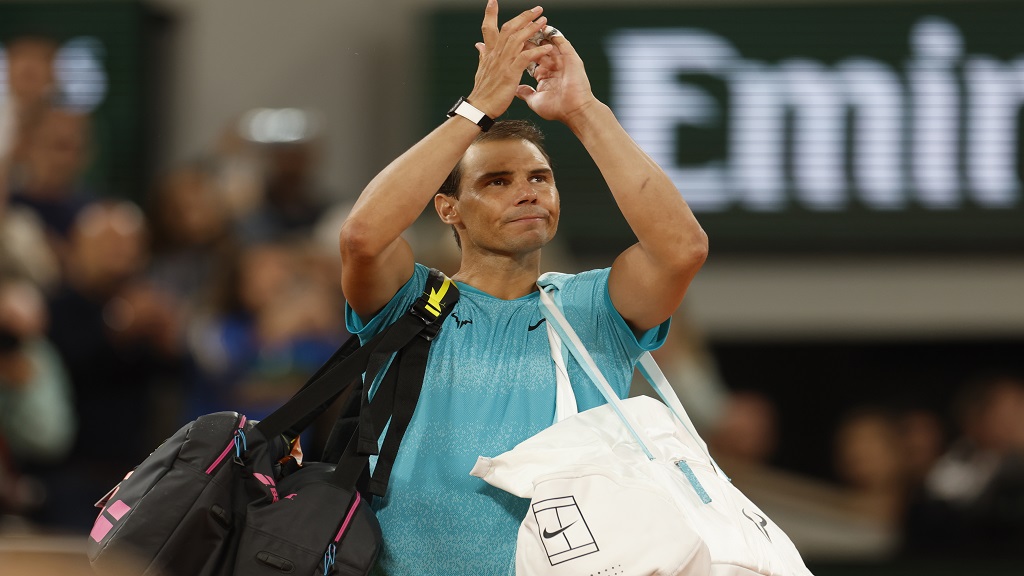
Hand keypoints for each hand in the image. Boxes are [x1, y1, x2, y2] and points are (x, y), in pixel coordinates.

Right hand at [466, 0, 554, 117]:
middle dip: (523, 16)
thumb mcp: (481, 70)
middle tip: (537, 9)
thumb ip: (483, 55)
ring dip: (533, 29)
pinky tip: (547, 47)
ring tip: (544, 22)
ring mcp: (503, 62)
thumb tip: (479, 45)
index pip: (489, 28)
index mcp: (490, 53)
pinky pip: (525, 57)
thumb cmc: (483, 92)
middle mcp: (496, 54)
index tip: (493, 1)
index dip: (490, 14)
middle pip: (509, 28)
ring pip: (518, 39)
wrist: (479, 108)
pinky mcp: (510, 73)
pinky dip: (537, 51)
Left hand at [515, 31, 598, 125]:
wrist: (574, 111)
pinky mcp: (571, 58)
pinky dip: (553, 34)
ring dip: (539, 33)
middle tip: (518, 30)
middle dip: (528, 39)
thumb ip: (526, 93)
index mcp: (544, 76)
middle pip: (538, 48)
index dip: (520, 51)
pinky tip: (544, 27)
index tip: (509, 44)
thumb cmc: (557, 109)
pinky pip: (561, 41)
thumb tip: (516, 90)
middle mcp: (553, 66)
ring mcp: (562, 61)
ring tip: (530, 24)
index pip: (530, 58)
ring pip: (548, 42)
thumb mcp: (535, 101)